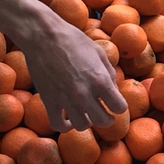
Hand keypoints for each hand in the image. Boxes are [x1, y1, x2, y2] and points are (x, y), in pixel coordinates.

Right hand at [18, 12, 127, 132]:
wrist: (44, 36)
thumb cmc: (74, 40)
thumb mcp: (99, 53)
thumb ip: (109, 74)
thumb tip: (113, 90)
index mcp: (100, 80)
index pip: (120, 107)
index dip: (119, 106)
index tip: (114, 102)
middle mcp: (85, 93)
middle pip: (103, 121)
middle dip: (107, 118)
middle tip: (103, 111)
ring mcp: (66, 99)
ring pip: (82, 126)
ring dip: (87, 122)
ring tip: (86, 113)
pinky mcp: (48, 101)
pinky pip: (58, 125)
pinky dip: (65, 126)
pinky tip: (68, 120)